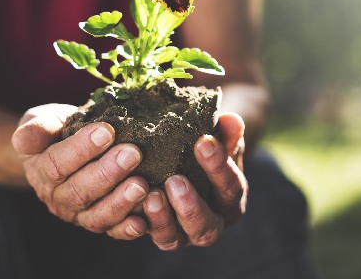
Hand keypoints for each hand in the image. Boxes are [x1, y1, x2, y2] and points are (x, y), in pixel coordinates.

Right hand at [12, 104, 149, 239]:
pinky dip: (128, 229)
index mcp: (41, 171)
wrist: (67, 150)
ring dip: (120, 201)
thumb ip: (36, 127)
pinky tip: (143, 221)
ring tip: (141, 184)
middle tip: (132, 153)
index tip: (106, 131)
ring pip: (97, 216)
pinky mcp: (102, 224)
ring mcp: (80, 215)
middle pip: (80, 192)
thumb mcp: (43, 121)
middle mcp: (58, 198)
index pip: (57, 164)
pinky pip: (114, 231)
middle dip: (107, 173)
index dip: (81, 149)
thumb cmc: (58, 131)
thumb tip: (22, 138)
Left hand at [143, 112, 246, 249]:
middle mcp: (209, 223)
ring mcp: (180, 234)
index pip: (231, 187)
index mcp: (230, 200)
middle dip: (190, 206)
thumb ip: (226, 133)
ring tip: (150, 196)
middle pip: (206, 227)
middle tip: (174, 180)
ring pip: (173, 239)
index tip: (203, 142)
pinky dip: (136, 224)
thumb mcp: (218, 139)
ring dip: (161, 219)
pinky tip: (128, 207)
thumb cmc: (204, 149)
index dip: (219, 166)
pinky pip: (144, 235)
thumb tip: (231, 120)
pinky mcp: (153, 233)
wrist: (183, 164)